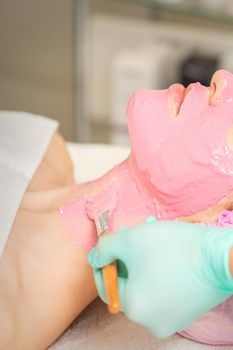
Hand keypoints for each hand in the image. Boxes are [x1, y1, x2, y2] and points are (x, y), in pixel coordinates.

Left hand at [88, 217, 232, 336]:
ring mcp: (171, 319)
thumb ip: (104, 248)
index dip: (105, 262)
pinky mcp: (186, 312)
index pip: (107, 284)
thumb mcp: (130, 239)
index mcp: (134, 308)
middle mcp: (150, 321)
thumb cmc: (172, 248)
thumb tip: (93, 257)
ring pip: (145, 285)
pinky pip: (162, 291)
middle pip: (128, 285)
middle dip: (127, 259)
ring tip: (151, 240)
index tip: (109, 244)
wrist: (221, 257)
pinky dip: (159, 272)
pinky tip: (166, 254)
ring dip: (143, 262)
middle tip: (133, 236)